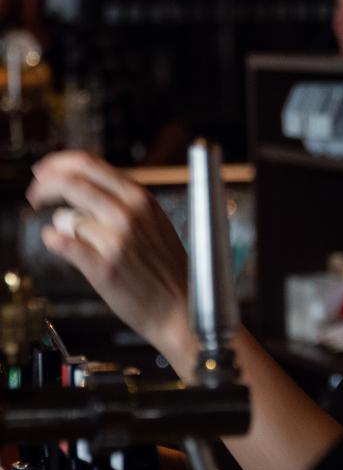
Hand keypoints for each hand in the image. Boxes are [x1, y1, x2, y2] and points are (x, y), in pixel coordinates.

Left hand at [26, 151, 192, 357]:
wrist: (180, 306)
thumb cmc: (167, 268)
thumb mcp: (153, 221)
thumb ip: (120, 201)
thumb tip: (79, 187)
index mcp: (141, 198)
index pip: (90, 164)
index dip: (58, 164)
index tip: (44, 170)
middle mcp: (129, 213)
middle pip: (71, 182)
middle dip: (44, 186)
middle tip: (35, 194)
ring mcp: (116, 239)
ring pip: (66, 218)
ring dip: (62, 227)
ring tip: (76, 239)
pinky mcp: (103, 267)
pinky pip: (62, 244)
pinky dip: (53, 241)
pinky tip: (58, 243)